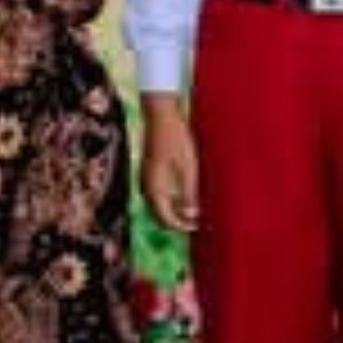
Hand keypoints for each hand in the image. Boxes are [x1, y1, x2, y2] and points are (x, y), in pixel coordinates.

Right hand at [139, 95, 199, 231]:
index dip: (180, 226)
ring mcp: (146, 179)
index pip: (165, 218)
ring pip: (157, 205)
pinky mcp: (149, 172)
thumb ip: (189, 193)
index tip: (196, 226)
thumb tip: (192, 216)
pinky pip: (157, 194)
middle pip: (158, 215)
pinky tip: (184, 195)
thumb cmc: (176, 139)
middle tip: (196, 222)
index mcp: (155, 188)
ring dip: (172, 211)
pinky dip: (169, 200)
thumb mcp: (188, 167)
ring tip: (192, 210)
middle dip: (176, 221)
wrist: (161, 115)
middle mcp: (146, 187)